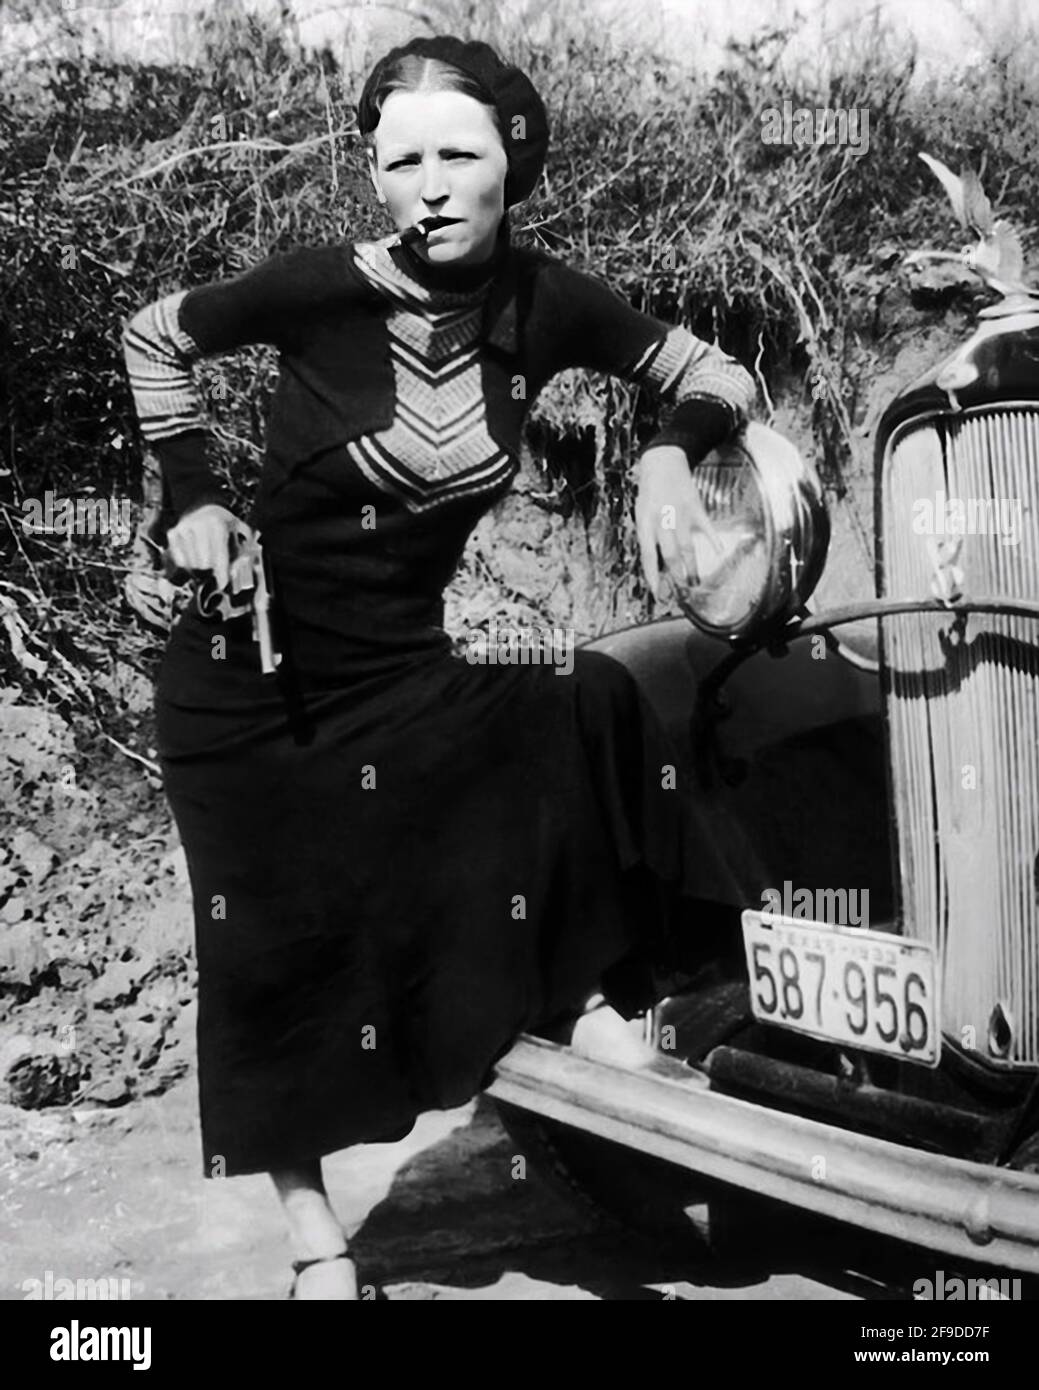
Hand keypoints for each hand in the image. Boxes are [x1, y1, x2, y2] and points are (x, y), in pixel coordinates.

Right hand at [165, 503, 250, 592]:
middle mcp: (199, 524)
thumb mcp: (238, 532)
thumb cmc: (224, 525)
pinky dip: (187, 563)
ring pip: (191, 564)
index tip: (222, 584)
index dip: (221, 574)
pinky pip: (180, 560)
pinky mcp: (173, 533)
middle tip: (215, 569)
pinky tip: (194, 557)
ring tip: (206, 559)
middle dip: (211, 570)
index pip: (219, 557)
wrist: (205, 507)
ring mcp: (184, 528)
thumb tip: (231, 572)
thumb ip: (239, 552)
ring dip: (199, 568)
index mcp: (218, 524)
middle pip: (204, 564)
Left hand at [634, 446, 721, 600]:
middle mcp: (662, 520)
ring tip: (694, 581)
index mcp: (645, 522)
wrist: (663, 461)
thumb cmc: (650, 490)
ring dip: (691, 566)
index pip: (648, 555)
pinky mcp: (696, 507)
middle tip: (681, 591)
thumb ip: (649, 535)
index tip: (657, 593)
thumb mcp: (642, 512)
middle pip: (670, 555)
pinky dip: (713, 541)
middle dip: (676, 576)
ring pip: (687, 547)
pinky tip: (719, 553)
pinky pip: (706, 528)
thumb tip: (657, 561)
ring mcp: (680, 514)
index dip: (653, 576)